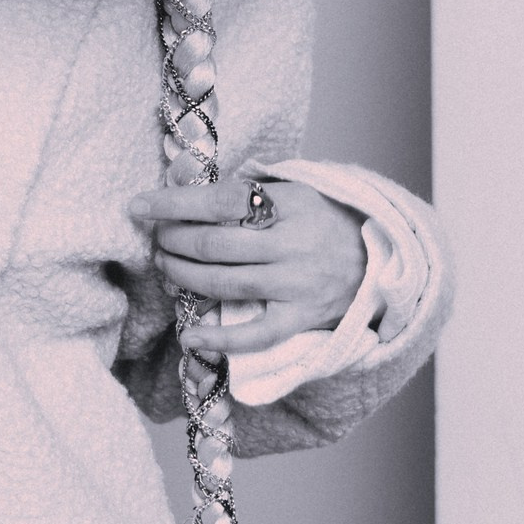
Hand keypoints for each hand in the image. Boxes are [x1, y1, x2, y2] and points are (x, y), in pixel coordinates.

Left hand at [128, 174, 367, 355]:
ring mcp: (300, 284)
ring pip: (226, 284)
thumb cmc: (325, 221)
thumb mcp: (295, 192)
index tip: (139, 205)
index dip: (174, 203)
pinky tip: (189, 336)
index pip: (220, 201)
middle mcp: (294, 244)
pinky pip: (256, 334)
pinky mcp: (304, 318)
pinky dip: (220, 338)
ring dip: (184, 277)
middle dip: (173, 242)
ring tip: (166, 268)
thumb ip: (246, 192)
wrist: (383, 258)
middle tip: (158, 239)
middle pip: (216, 245)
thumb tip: (183, 185)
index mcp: (291, 203)